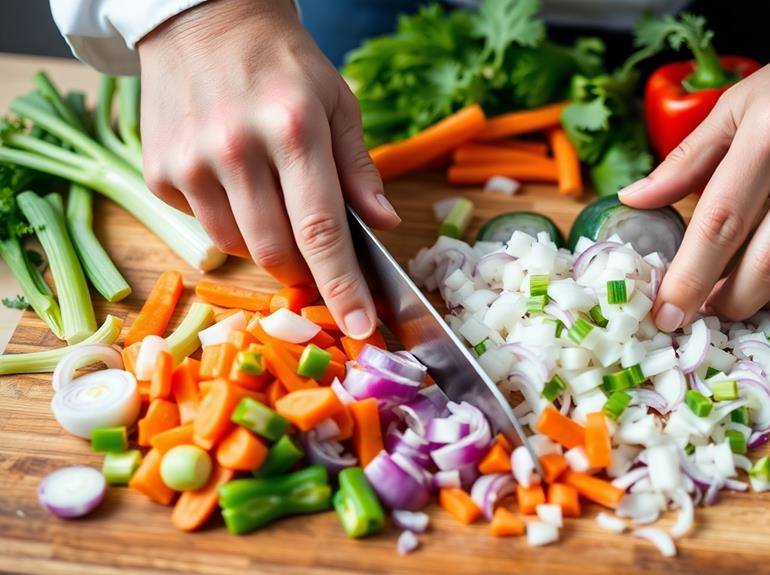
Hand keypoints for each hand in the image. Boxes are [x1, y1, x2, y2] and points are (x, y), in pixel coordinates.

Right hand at [138, 0, 398, 337]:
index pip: (320, 228)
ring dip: (266, 243)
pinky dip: (229, 219)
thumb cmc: (284, 64)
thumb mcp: (337, 102)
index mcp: (293, 129)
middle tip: (318, 257)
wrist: (203, 18)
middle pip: (275, 251)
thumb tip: (383, 224)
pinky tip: (235, 179)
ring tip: (275, 200)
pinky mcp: (157, 171)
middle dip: (304, 270)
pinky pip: (203, 224)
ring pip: (237, 246)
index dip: (341, 286)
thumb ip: (358, 169)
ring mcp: (189, 162)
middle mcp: (235, 148)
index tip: (360, 328)